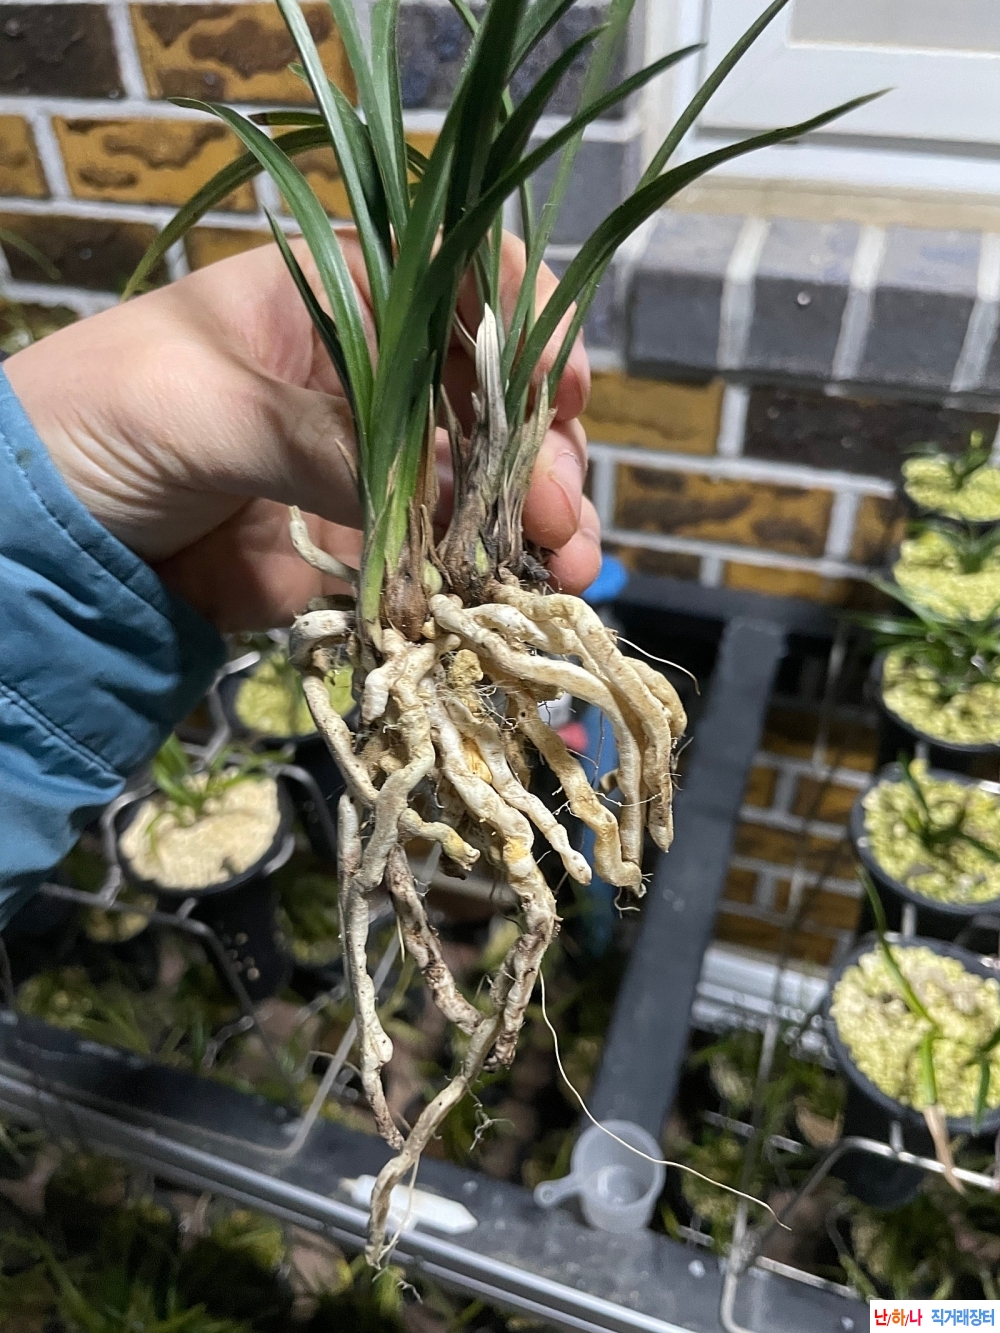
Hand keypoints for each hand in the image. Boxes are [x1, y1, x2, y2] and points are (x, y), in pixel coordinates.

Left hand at [6, 232, 599, 632]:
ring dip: (536, 522)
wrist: (36, 546)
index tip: (558, 391)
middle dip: (542, 451)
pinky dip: (487, 579)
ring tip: (561, 571)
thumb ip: (323, 439)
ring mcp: (375, 465)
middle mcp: (371, 375)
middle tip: (556, 520)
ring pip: (485, 482)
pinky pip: (445, 557)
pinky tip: (519, 600)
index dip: (523, 328)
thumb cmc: (92, 424)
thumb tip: (448, 484)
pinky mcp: (366, 545)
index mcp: (333, 298)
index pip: (459, 284)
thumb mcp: (200, 407)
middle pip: (493, 396)